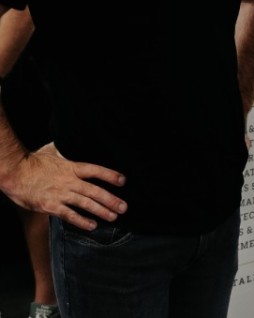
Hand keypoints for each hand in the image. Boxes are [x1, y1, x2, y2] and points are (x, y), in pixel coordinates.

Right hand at [2, 143, 126, 230]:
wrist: (16, 173)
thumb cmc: (33, 161)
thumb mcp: (52, 151)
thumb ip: (64, 150)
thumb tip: (68, 142)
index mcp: (71, 167)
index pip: (95, 170)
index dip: (110, 175)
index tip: (123, 181)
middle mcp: (69, 181)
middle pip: (95, 190)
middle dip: (111, 199)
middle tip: (124, 207)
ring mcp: (61, 194)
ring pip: (86, 203)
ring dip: (101, 211)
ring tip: (114, 216)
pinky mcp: (51, 206)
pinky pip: (69, 215)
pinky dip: (82, 221)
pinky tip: (92, 225)